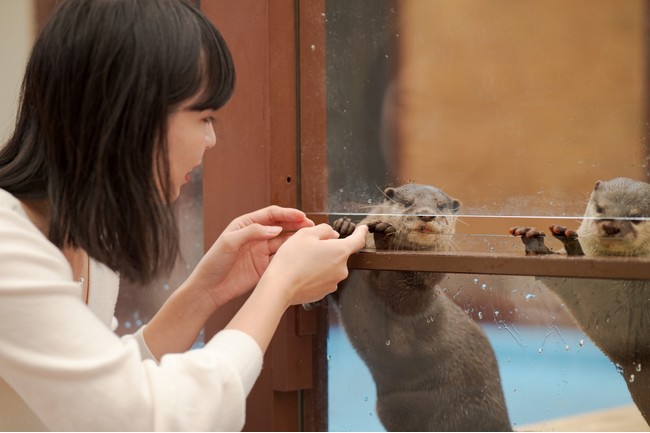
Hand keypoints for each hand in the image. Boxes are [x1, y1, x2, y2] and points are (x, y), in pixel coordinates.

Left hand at [189, 206, 314, 308]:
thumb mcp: (229, 242)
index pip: (271, 215)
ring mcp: (262, 252)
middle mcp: (256, 236)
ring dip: (296, 240)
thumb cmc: (213, 263)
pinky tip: (300, 256)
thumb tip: (275, 228)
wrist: (209, 289)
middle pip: (281, 227)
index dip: (287, 214)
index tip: (301, 216)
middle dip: (296, 225)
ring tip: (309, 240)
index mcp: (246, 224)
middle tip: (311, 226)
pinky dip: (291, 257)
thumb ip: (252, 232)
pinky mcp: (265, 267)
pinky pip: (281, 260)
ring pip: (284, 243)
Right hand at [259, 223, 367, 306]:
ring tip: (302, 261)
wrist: (279, 287)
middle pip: (339, 253)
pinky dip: (315, 273)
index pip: (358, 240)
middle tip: (309, 246)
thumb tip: (333, 235)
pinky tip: (301, 272)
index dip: (361, 232)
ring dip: (321, 261)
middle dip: (328, 248)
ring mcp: (333, 283)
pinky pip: (322, 278)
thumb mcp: (306, 234)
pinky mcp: (323, 292)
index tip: (363, 228)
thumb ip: (324, 230)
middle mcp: (342, 269)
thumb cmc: (292, 259)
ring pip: (330, 266)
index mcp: (341, 251)